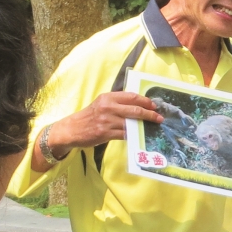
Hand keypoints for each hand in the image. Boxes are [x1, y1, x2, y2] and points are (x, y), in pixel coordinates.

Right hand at [33, 92, 163, 170]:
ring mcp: (107, 121)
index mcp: (108, 97)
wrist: (72, 129)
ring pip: (131, 122)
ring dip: (144, 125)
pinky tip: (140, 135)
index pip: (132, 96)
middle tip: (159, 117)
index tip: (154, 105)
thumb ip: (117, 103)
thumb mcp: (102, 104)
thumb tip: (138, 106)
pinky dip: (133, 134)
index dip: (145, 101)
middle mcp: (108, 107)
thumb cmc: (90, 116)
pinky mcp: (105, 133)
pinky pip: (124, 134)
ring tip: (152, 126)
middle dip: (150, 113)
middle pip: (135, 109)